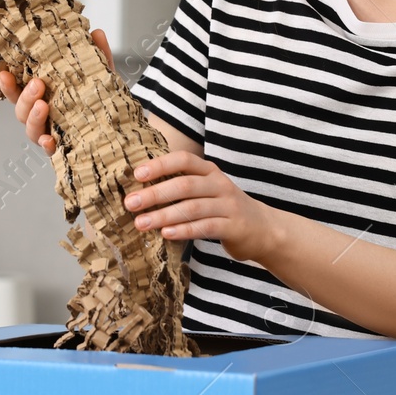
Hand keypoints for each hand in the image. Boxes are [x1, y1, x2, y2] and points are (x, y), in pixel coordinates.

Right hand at [0, 29, 113, 155]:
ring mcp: (51, 134)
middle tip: (38, 84)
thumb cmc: (100, 99)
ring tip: (43, 106)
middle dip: (26, 97)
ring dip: (34, 118)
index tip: (5, 72)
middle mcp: (43, 117)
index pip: (18, 91)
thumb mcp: (99, 75)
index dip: (8, 84)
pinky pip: (50, 151)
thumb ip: (96, 56)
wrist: (120, 125)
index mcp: (44, 97)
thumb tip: (97, 33)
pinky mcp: (63, 149)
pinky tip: (51, 140)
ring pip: (31, 130)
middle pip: (21, 110)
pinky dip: (48, 146)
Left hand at [123, 150, 278, 262]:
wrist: (264, 229)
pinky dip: (184, 230)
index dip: (160, 165)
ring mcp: (229, 205)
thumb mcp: (207, 191)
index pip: (184, 160)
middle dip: (155, 193)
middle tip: (131, 203)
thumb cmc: (224, 209)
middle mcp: (220, 184)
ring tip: (141, 223)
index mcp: (210, 171)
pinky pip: (206, 227)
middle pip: (185, 185)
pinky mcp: (234, 227)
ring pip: (193, 208)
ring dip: (164, 215)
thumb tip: (141, 191)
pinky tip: (166, 234)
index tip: (137, 174)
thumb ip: (182, 188)